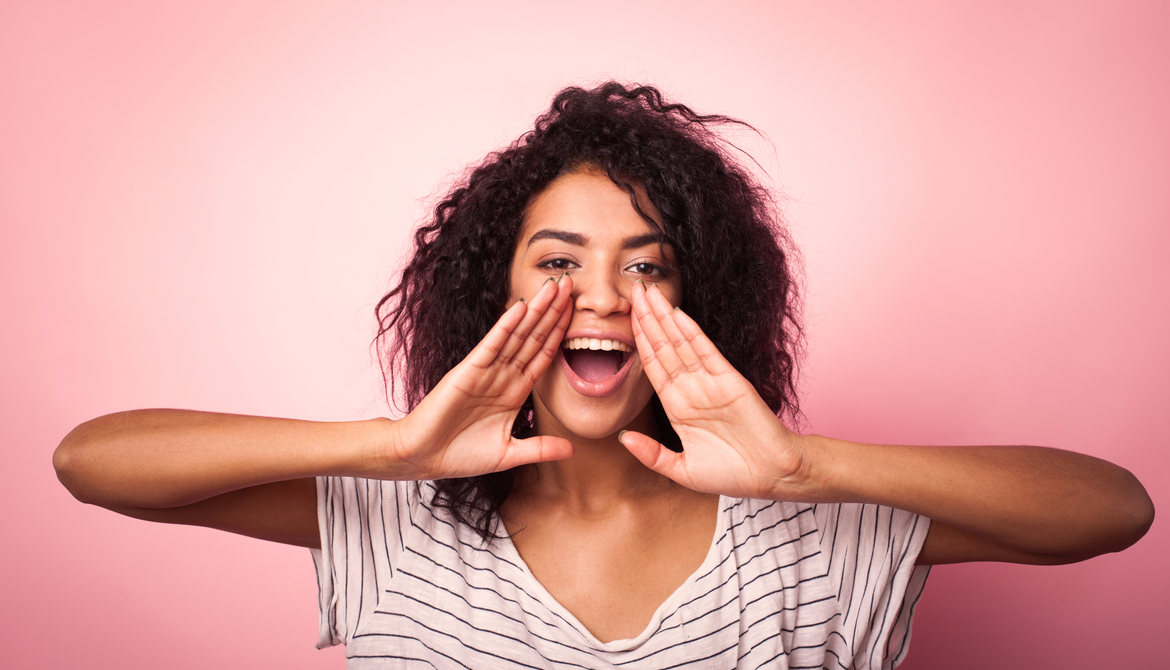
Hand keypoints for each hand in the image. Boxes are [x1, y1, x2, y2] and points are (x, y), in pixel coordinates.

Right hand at [385, 276, 574, 479]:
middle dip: (553, 311)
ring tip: (554, 286)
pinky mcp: (467, 371)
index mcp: (515, 391)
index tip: (578, 312)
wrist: (423, 458)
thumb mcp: (509, 454)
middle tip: (572, 283)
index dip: (561, 333)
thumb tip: (572, 449)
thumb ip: (540, 449)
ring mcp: (486, 371)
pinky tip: (520, 308)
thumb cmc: (460, 455)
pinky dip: (506, 326)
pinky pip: (491, 345)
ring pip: (517, 335)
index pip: (543, 355)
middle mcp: (503, 376)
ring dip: (536, 310)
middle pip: (534, 337)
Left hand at [619, 281, 805, 499]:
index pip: (652, 366)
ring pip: (681, 343)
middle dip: (646, 319)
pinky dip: (691, 332)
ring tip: (648, 292)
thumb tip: (623, 438)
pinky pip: (706, 352)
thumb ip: (653, 454)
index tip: (622, 318)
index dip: (637, 341)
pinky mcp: (731, 380)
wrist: (773, 475)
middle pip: (663, 347)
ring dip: (664, 317)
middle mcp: (691, 389)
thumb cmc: (732, 474)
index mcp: (677, 406)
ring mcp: (710, 382)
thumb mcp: (683, 470)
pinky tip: (677, 314)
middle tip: (631, 289)